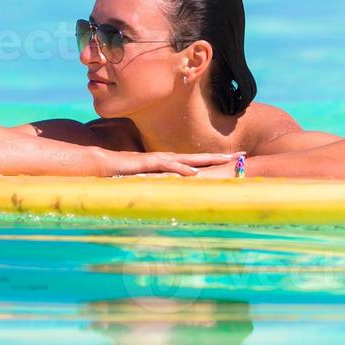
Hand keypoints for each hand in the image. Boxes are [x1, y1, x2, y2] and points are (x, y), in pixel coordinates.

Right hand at [104, 149, 244, 176]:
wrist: (104, 163)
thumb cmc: (126, 172)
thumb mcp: (149, 179)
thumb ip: (163, 182)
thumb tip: (177, 190)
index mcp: (171, 162)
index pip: (198, 161)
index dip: (216, 159)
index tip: (235, 158)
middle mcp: (169, 159)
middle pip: (199, 157)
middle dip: (220, 156)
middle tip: (241, 153)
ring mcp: (160, 160)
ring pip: (188, 159)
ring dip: (206, 160)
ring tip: (224, 160)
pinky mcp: (149, 164)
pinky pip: (168, 166)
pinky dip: (181, 169)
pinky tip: (193, 173)